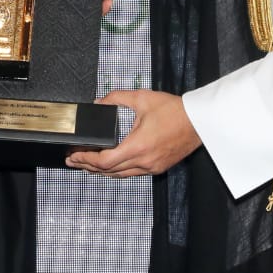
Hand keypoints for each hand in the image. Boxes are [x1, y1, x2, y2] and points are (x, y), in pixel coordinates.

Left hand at [66, 89, 200, 177]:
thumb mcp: (142, 98)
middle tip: (72, 161)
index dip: (86, 160)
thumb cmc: (174, 110)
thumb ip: (116, 98)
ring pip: (120, 175)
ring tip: (86, 165)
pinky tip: (109, 165)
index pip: (104, 161)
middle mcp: (144, 161)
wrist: (199, 121)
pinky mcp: (158, 167)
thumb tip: (99, 103)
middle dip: (88, 166)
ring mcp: (152, 167)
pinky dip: (117, 170)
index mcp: (138, 146)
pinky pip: (132, 173)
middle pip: (109, 171)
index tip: (74, 155)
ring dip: (101, 171)